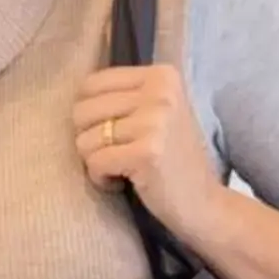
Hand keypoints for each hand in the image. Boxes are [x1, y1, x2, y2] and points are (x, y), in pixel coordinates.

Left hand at [72, 63, 278, 278]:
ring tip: (123, 168)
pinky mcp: (147, 152)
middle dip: (90, 140)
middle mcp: (160, 91)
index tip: (118, 134)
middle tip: (118, 154)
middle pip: (82, 111)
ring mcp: (155, 121)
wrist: (204, 202)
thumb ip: (123, 96)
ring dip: (96, 162)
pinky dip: (101, 179)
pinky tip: (123, 182)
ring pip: (84, 139)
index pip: (90, 84)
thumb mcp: (155, 113)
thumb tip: (74, 93)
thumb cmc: (171, 159)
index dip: (90, 116)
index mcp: (161, 75)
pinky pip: (95, 163)